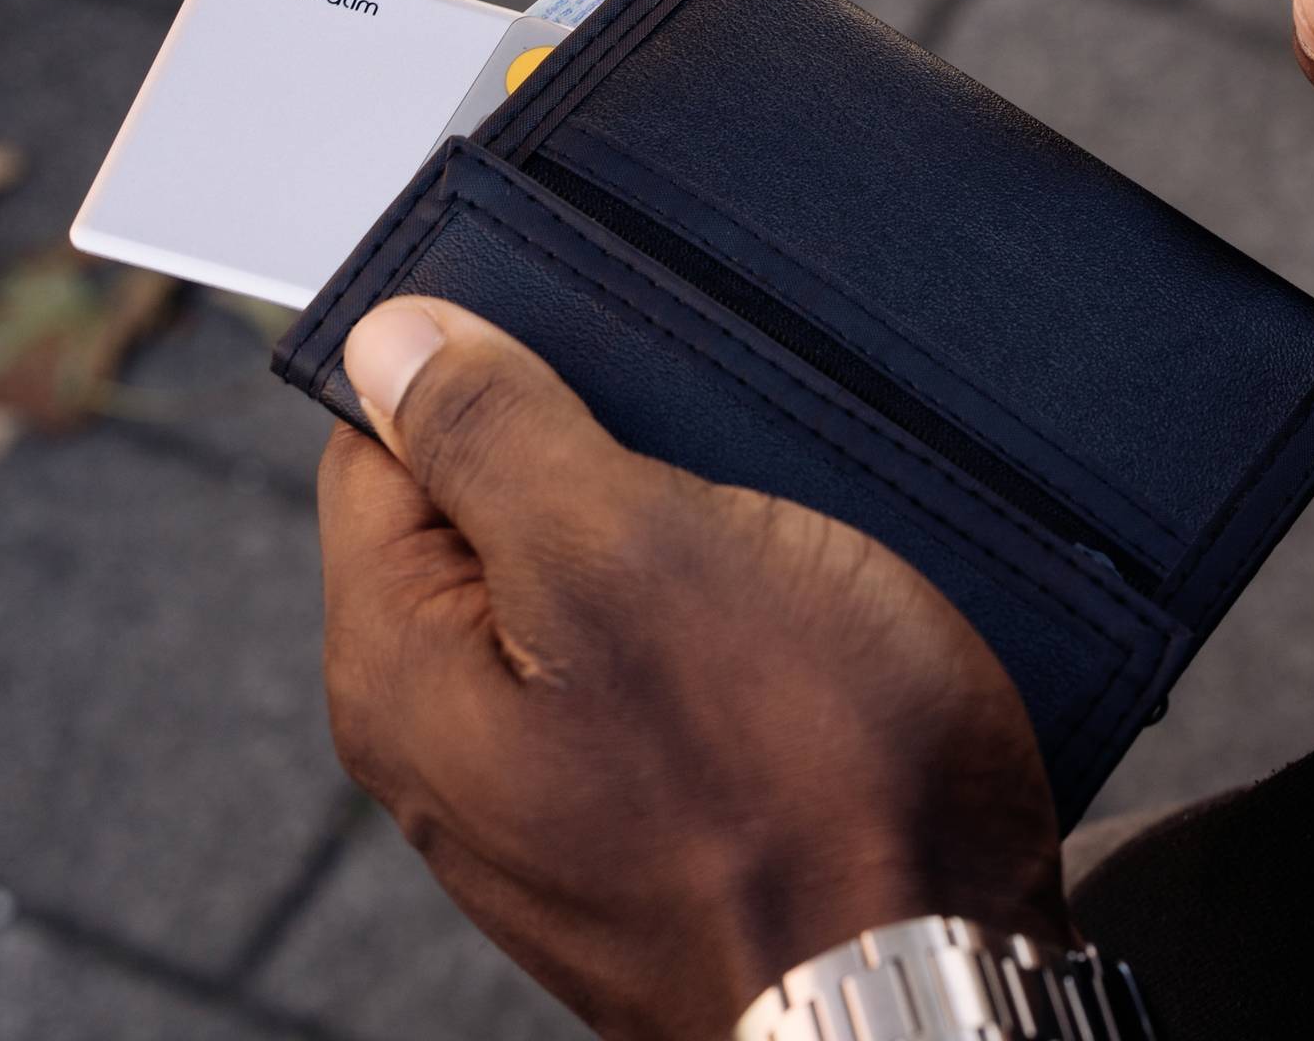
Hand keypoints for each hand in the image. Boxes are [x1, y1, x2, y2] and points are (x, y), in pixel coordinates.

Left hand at [316, 297, 1067, 1040]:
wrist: (929, 988)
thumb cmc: (800, 785)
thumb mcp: (635, 555)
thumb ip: (499, 439)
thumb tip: (391, 338)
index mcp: (405, 668)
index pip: (384, 440)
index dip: (494, 367)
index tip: (609, 350)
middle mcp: (459, 747)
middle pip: (506, 517)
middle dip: (624, 456)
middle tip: (735, 455)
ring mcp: (569, 800)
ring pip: (620, 597)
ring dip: (713, 542)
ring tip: (808, 549)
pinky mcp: (677, 831)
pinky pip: (693, 682)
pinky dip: (759, 632)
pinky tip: (833, 634)